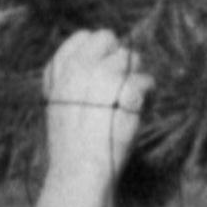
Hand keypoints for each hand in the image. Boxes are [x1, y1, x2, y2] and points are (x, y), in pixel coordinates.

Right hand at [41, 25, 150, 167]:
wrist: (80, 170)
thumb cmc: (71, 144)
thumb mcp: (59, 103)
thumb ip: (74, 79)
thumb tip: (101, 62)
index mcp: (60, 70)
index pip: (83, 37)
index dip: (97, 49)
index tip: (103, 67)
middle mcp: (81, 66)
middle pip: (109, 39)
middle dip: (117, 57)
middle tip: (119, 83)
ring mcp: (105, 75)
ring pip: (132, 58)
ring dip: (134, 77)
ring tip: (128, 102)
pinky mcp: (128, 90)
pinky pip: (147, 81)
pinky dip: (147, 96)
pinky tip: (138, 112)